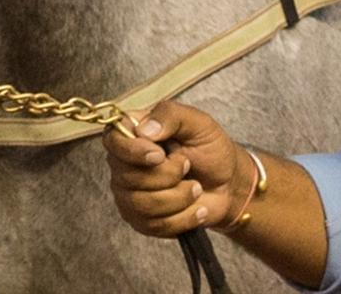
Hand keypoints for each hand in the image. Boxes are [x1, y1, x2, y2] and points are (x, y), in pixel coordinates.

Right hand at [103, 99, 252, 238]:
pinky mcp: (141, 220)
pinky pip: (155, 225)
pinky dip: (183, 217)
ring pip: (142, 204)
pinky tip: (196, 207)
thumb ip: (170, 116)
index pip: (113, 141)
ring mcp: (130, 194)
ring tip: (195, 187)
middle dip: (167, 175)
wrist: (228, 184)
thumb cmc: (210, 149)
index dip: (132, 151)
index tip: (159, 155)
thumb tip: (144, 129)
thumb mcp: (198, 123)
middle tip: (188, 165)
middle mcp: (125, 164)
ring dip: (179, 197)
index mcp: (135, 133)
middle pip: (128, 177)